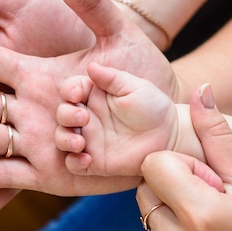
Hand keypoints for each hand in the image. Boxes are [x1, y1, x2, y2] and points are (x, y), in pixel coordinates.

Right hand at [55, 63, 177, 175]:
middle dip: (66, 115)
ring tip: (80, 143)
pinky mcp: (94, 161)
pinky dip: (74, 162)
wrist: (169, 136)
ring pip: (62, 139)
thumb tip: (91, 66)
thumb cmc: (153, 107)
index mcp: (93, 95)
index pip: (71, 90)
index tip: (76, 94)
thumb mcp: (135, 87)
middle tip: (83, 118)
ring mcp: (89, 140)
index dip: (69, 90)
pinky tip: (86, 159)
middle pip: (63, 114)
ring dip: (65, 139)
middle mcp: (87, 117)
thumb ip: (113, 78)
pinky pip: (73, 164)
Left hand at [136, 84, 231, 230]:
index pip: (154, 164)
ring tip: (211, 217)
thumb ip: (218, 136)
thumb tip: (200, 90)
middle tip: (212, 195)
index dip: (182, 164)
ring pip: (147, 210)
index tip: (211, 178)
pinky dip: (175, 228)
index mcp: (202, 214)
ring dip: (171, 204)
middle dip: (172, 182)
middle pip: (145, 186)